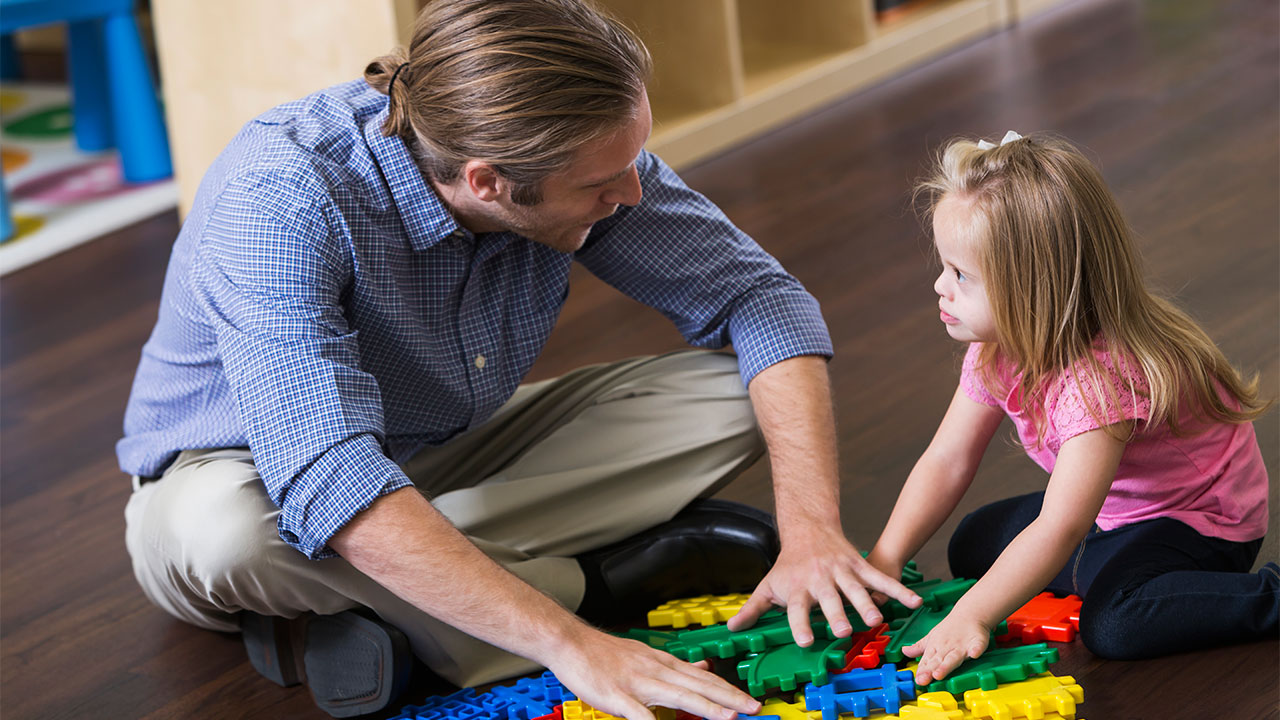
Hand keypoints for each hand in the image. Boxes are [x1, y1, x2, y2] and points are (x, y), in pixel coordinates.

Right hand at [547, 625, 760, 719]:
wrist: (571, 642)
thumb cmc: (606, 653)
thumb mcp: (647, 654)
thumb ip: (676, 665)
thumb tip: (705, 665)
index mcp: (663, 663)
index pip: (704, 677)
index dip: (729, 690)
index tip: (749, 701)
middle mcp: (655, 671)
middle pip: (699, 685)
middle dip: (729, 699)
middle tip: (753, 708)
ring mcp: (637, 683)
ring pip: (678, 694)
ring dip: (706, 707)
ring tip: (729, 718)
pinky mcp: (616, 695)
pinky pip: (638, 712)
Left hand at [726, 527, 920, 645]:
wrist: (808, 528)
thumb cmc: (788, 565)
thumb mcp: (768, 585)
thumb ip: (753, 609)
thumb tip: (733, 629)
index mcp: (799, 588)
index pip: (797, 609)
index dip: (799, 624)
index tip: (804, 641)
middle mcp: (821, 580)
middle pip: (829, 598)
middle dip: (837, 614)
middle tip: (844, 631)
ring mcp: (842, 572)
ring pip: (856, 588)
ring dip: (867, 604)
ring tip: (877, 619)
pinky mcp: (860, 566)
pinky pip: (881, 579)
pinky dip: (898, 589)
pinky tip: (914, 601)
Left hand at [902, 611, 989, 684]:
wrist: (969, 614)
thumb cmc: (950, 630)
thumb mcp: (931, 638)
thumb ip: (919, 647)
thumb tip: (905, 651)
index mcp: (936, 648)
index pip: (927, 661)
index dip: (922, 671)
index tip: (917, 680)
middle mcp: (947, 648)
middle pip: (938, 661)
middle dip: (930, 670)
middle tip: (923, 680)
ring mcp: (962, 646)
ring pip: (954, 657)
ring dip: (946, 665)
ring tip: (939, 673)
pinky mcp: (977, 641)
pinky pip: (977, 646)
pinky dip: (976, 650)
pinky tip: (974, 654)